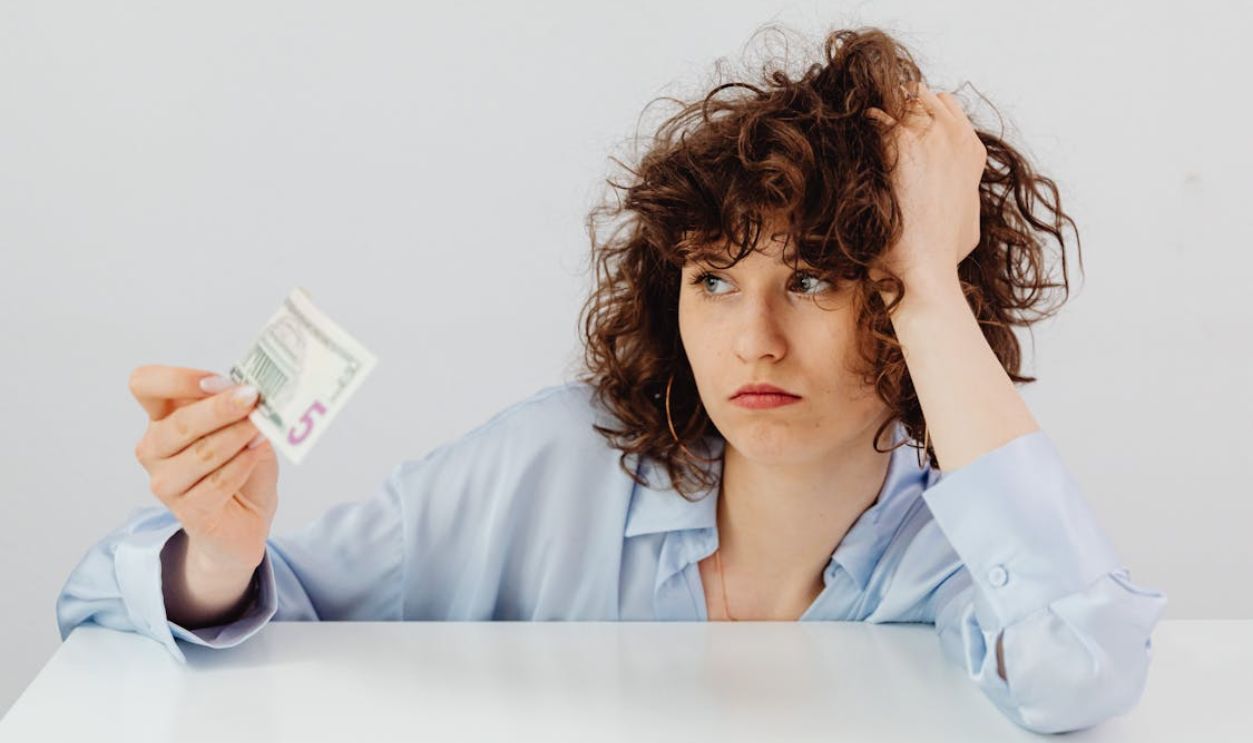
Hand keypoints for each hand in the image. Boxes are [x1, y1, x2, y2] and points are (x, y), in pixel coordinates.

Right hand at [130, 365, 278, 575]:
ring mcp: (166, 482)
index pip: (145, 385)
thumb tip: (241, 389)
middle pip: (178, 422)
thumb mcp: (245, 427)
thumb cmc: (242, 466)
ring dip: (236, 436)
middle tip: (252, 398)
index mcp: (163, 418)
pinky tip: (257, 453)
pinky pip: (216, 483)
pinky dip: (242, 464)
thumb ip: (239, 408)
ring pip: (201, 453)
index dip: (177, 379)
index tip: (217, 382)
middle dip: (219, 408)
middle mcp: (155, 448)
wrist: (247, 519)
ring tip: (262, 429)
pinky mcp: (187, 511)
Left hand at [864, 80, 986, 297]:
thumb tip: (953, 193)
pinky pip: (874, 115)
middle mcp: (956, 136)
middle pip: (921, 96)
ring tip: (858, 129)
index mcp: (972, 152)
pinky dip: (860, 124)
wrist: (925, 268)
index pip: (946, 105)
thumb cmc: (942, 255)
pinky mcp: (900, 141)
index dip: (919, 112)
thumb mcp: (968, 222)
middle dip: (895, 105)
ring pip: (899, 98)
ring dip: (878, 110)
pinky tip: (848, 141)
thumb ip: (962, 195)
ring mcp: (930, 135)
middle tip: (871, 122)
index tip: (897, 125)